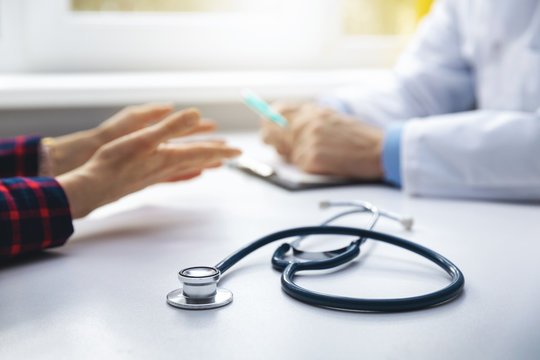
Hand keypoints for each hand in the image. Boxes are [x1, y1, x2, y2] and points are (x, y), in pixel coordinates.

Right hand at [57, 108, 240, 217]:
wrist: (94, 187)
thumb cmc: (114, 162)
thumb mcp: (143, 138)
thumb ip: (170, 127)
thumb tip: (196, 114)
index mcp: (169, 156)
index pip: (202, 152)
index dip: (222, 150)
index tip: (239, 151)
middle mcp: (167, 167)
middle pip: (198, 159)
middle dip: (217, 155)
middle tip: (233, 155)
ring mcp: (157, 175)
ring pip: (187, 167)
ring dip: (203, 162)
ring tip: (216, 163)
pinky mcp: (146, 180)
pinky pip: (174, 174)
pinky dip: (185, 172)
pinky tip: (185, 174)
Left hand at [260, 102, 384, 178]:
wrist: (379, 151)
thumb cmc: (358, 137)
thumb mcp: (333, 119)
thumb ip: (308, 119)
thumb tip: (281, 125)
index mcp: (314, 111)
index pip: (278, 111)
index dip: (268, 119)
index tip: (266, 125)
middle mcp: (309, 123)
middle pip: (274, 133)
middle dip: (273, 141)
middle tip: (279, 146)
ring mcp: (310, 141)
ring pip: (288, 153)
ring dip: (297, 157)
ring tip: (319, 155)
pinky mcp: (314, 159)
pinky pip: (300, 166)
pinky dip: (309, 167)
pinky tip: (325, 163)